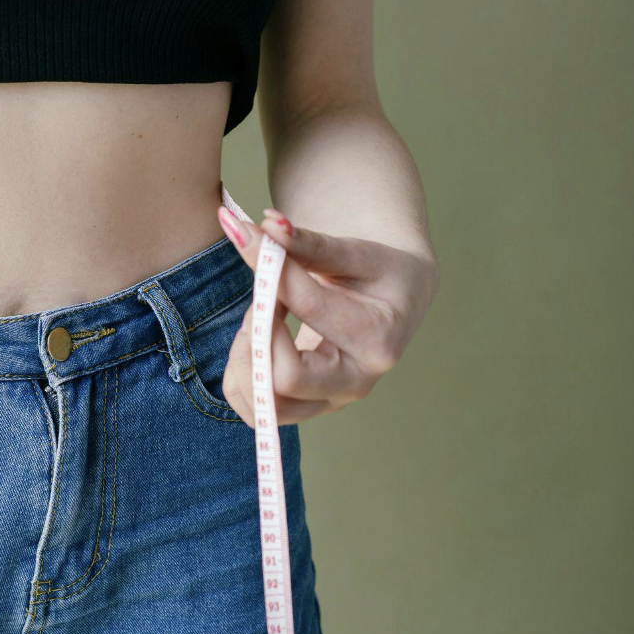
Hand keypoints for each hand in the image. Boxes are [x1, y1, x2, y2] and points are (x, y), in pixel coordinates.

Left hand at [215, 206, 439, 425]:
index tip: (251, 239)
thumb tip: (266, 224)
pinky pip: (255, 410)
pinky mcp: (307, 407)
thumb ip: (306, 242)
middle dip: (255, 333)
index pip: (307, 308)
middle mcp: (356, 382)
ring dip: (243, 358)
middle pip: (283, 379)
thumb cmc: (375, 271)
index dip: (271, 273)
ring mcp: (330, 401)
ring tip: (260, 318)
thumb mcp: (351, 251)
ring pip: (263, 406)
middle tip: (262, 299)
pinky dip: (240, 376)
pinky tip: (256, 339)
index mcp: (377, 338)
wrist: (393, 298)